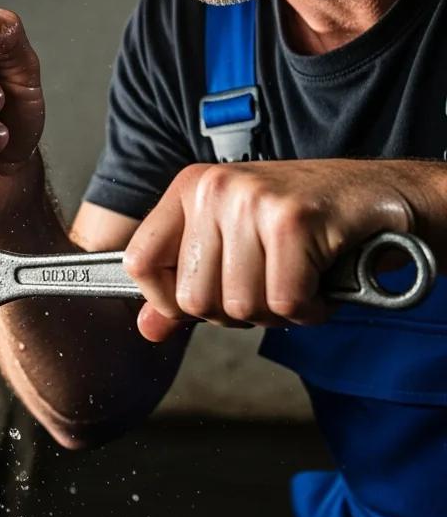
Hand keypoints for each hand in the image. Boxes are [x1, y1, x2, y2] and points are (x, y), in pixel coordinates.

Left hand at [123, 160, 418, 341]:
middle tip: (267, 285)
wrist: (378, 194)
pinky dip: (308, 308)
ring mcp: (252, 200)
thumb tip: (146, 328)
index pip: (139, 261)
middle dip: (235, 311)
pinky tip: (319, 281)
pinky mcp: (293, 219)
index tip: (202, 302)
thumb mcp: (232, 242)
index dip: (167, 300)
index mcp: (189, 188)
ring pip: (239, 305)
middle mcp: (213, 188)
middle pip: (193, 297)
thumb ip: (185, 283)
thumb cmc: (303, 222)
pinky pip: (283, 302)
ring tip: (296, 277)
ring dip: (276, 310)